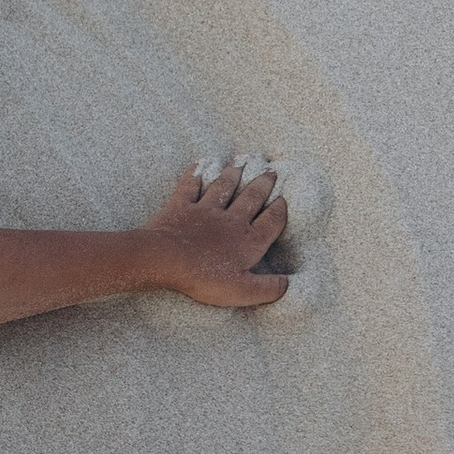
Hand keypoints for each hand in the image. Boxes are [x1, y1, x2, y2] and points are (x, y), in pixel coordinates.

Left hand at [143, 158, 289, 308]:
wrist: (165, 259)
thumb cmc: (204, 277)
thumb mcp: (242, 291)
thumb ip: (268, 288)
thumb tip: (289, 284)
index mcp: (248, 240)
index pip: (271, 222)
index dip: (280, 211)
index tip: (284, 199)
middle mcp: (230, 220)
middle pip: (251, 198)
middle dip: (262, 184)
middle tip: (271, 171)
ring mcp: (205, 210)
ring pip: (223, 187)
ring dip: (232, 174)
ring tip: (240, 162)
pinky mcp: (181, 206)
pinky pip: (189, 186)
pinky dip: (194, 175)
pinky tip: (198, 166)